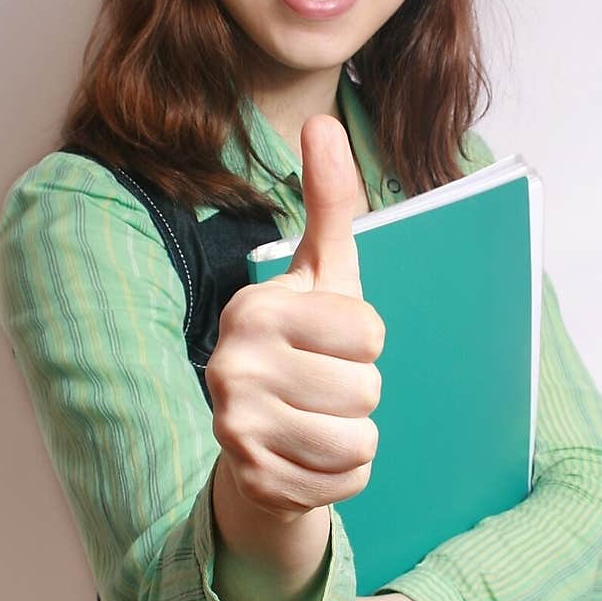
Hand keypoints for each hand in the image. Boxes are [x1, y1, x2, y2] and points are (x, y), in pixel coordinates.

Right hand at [207, 114, 385, 522]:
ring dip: (354, 433)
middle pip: (367, 389)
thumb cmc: (304, 342)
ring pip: (360, 439)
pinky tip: (310, 454)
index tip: (331, 340)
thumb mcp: (322, 274)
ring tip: (317, 418)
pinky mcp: (253, 481)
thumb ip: (328, 202)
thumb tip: (320, 119)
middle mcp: (232, 366)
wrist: (259, 436)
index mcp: (253, 308)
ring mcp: (236, 429)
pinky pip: (347, 481)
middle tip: (323, 385)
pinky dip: (343, 473)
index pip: (369, 331)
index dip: (365, 339)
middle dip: (360, 391)